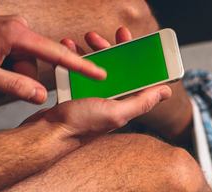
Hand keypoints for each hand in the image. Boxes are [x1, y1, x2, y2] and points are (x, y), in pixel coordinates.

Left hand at [0, 13, 105, 103]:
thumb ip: (14, 86)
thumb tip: (41, 95)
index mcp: (17, 35)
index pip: (56, 54)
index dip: (81, 65)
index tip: (101, 73)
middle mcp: (21, 27)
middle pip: (38, 63)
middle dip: (21, 76)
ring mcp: (15, 29)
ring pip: (27, 62)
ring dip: (12, 72)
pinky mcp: (9, 32)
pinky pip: (19, 56)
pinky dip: (7, 65)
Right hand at [22, 27, 171, 140]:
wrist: (46, 134)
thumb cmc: (80, 126)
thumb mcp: (116, 112)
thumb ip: (141, 102)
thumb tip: (166, 92)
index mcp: (123, 102)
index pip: (136, 75)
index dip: (134, 55)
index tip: (127, 38)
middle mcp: (109, 99)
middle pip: (115, 67)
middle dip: (108, 48)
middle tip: (97, 37)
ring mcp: (91, 95)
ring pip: (94, 65)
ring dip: (89, 50)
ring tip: (80, 40)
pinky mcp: (73, 93)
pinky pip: (76, 70)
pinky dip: (72, 58)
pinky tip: (67, 48)